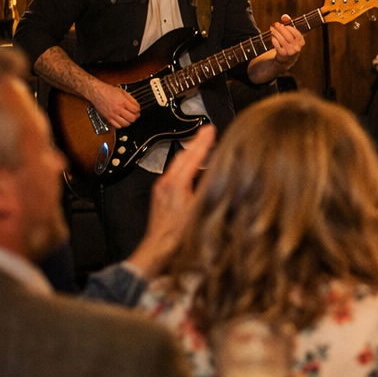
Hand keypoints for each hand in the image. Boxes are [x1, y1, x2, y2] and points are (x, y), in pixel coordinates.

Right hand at [88, 79, 140, 128]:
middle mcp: (118, 109)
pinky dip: (121, 125)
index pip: (136, 110)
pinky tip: (122, 121)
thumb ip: (130, 99)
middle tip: (135, 114)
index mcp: (122, 102)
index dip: (138, 109)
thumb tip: (136, 105)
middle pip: (132, 118)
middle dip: (136, 116)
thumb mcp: (122, 92)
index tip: (137, 109)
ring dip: (129, 121)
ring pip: (125, 124)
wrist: (96, 92)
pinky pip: (117, 126)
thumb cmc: (107, 91)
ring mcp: (112, 115)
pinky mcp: (108, 118)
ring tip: (129, 118)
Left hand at [124, 124, 214, 276]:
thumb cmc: (179, 234)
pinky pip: (173, 172)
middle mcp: (166, 182)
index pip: (193, 156)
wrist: (158, 247)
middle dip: (196, 142)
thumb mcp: (200, 209)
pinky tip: (191, 166)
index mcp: (177, 184)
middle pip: (183, 156)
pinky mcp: (160, 193)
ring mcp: (161, 187)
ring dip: (190, 152)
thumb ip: (208, 188)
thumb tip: (219, 172)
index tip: (211, 129)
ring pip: (177, 163)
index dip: (203, 142)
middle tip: (208, 131)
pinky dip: (185, 164)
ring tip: (202, 144)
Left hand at [269, 16, 304, 69]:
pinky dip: (274, 40)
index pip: (295, 33)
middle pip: (287, 35)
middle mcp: (297, 47)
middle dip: (280, 29)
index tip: (283, 25)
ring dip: (275, 33)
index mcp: (301, 42)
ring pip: (281, 40)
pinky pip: (277, 45)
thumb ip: (289, 23)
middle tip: (275, 25)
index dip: (288, 28)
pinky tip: (272, 37)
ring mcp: (290, 51)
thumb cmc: (290, 42)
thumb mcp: (292, 34)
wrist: (287, 58)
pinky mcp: (283, 54)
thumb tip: (284, 16)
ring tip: (272, 30)